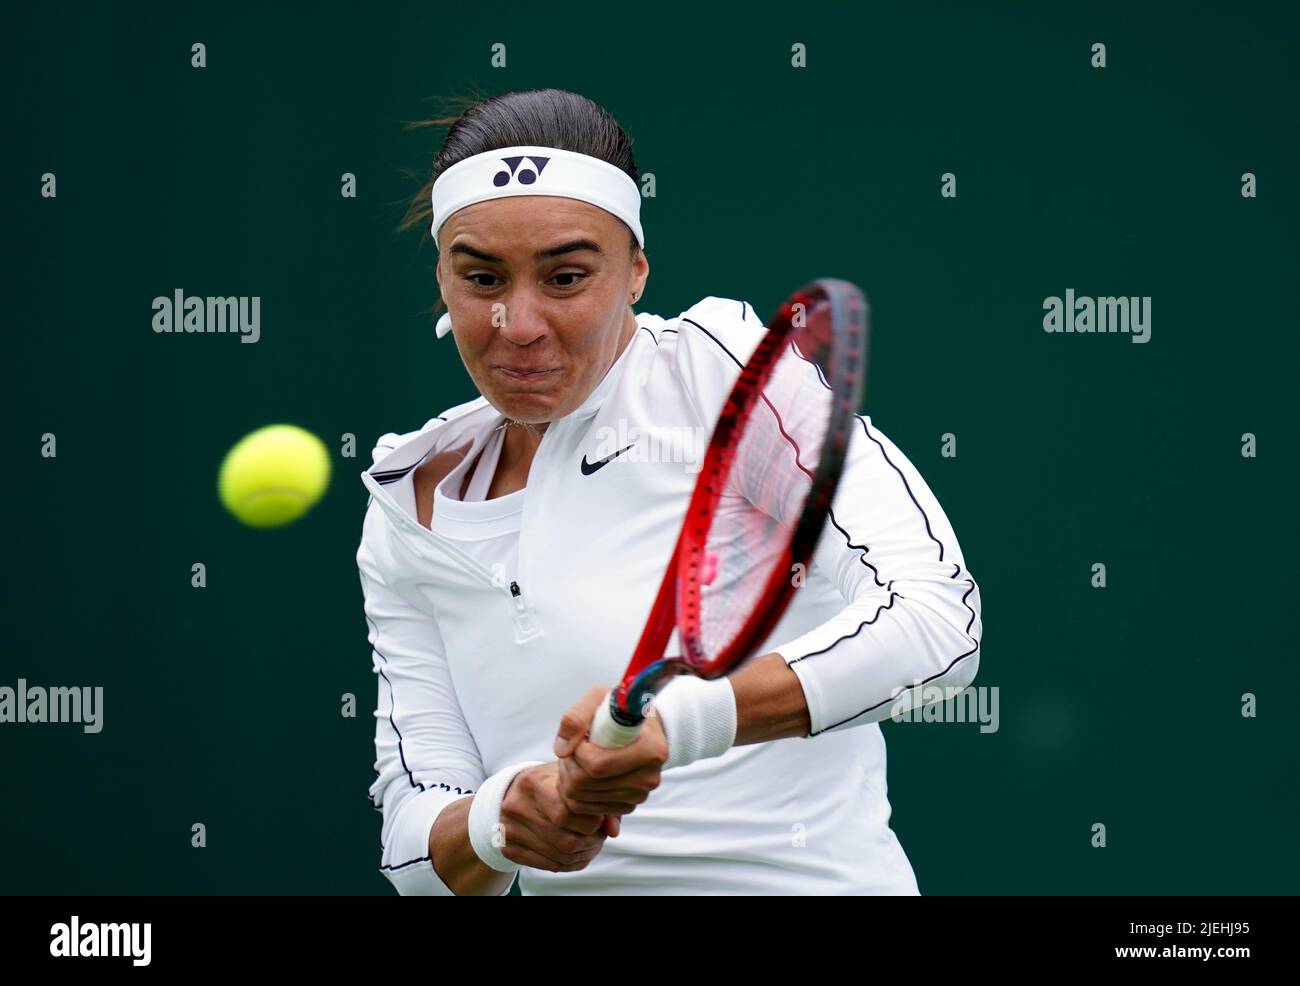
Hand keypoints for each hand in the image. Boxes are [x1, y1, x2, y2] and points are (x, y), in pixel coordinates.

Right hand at [496, 761, 610, 872]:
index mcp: (533, 783)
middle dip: (592, 841)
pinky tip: (578, 853)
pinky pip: (550, 866)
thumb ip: (597, 801)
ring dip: (584, 855)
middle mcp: (517, 807)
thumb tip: (613, 830)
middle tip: (601, 835)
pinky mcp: (509, 848)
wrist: (514, 791)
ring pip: (560, 857)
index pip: (567, 813)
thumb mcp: (572, 782)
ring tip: (593, 844)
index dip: (592, 821)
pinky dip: (571, 864)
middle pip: (566, 840)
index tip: (601, 818)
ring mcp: (510, 830)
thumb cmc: (551, 784)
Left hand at [553, 685, 668, 830]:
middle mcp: (648, 778)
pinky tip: (584, 772)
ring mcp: (639, 795)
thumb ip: (576, 717)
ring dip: (570, 777)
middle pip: (586, 784)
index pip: (597, 765)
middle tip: (574, 748)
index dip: (577, 752)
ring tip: (580, 757)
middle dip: (569, 764)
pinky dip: (576, 792)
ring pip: (581, 798)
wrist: (641, 728)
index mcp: (650, 750)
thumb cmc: (620, 710)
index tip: (580, 737)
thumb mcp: (599, 698)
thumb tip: (562, 750)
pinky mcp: (627, 806)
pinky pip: (585, 808)